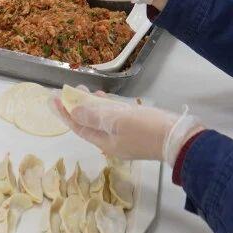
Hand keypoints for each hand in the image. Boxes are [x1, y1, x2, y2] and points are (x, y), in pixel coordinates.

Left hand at [54, 94, 202, 162]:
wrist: (179, 139)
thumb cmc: (146, 129)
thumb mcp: (117, 120)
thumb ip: (93, 115)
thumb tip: (73, 111)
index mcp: (104, 143)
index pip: (78, 127)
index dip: (64, 113)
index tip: (52, 98)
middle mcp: (112, 143)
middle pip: (88, 124)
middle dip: (77, 107)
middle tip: (71, 90)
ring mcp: (125, 138)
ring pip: (101, 121)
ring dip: (92, 106)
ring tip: (86, 90)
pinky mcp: (136, 131)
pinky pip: (114, 119)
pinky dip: (107, 108)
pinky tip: (107, 98)